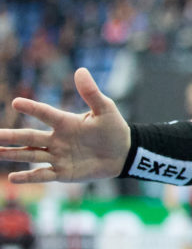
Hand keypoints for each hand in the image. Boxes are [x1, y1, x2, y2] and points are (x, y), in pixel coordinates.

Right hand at [0, 68, 130, 183]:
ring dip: (12, 154)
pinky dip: (29, 177)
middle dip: (10, 136)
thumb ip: (91, 93)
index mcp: (65, 122)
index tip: (16, 102)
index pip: (45, 114)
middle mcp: (56, 139)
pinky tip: (13, 178)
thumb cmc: (113, 128)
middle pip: (29, 137)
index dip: (32, 108)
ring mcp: (58, 156)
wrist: (123, 153)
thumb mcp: (105, 110)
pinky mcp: (63, 172)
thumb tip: (81, 70)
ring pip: (31, 155)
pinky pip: (43, 175)